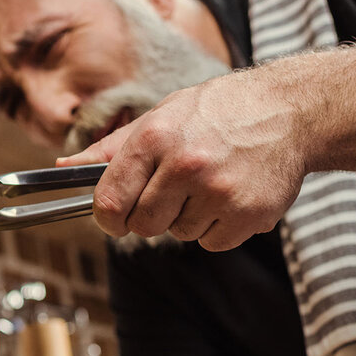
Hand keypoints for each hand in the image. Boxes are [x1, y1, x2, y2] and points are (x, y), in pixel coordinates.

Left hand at [58, 68, 309, 250]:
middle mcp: (186, 165)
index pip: (109, 202)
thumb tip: (65, 169)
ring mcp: (219, 193)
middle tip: (172, 192)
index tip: (115, 216)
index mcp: (156, 138)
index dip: (107, 217)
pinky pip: (212, 243)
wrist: (290, 111)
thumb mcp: (161, 116)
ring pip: (179, 235)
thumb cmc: (216, 112)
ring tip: (210, 183)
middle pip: (142, 226)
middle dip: (150, 216)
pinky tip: (231, 195)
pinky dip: (218, 227)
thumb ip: (111, 149)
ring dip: (188, 218)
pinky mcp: (248, 216)